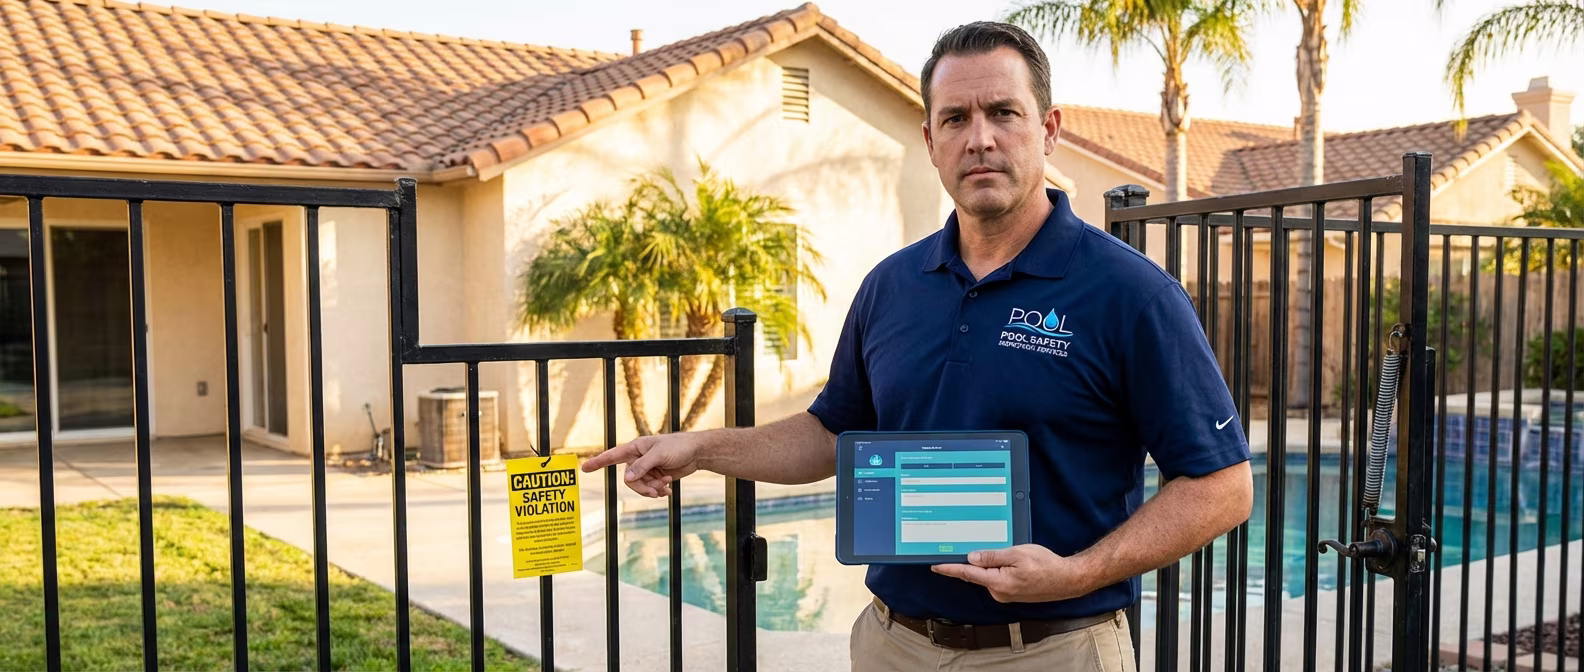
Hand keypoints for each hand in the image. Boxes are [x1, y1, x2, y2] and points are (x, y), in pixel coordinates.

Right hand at [579, 433, 703, 496]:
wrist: (696, 453)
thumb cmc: (678, 447)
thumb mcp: (659, 455)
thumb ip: (642, 466)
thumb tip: (627, 478)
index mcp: (635, 448)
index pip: (612, 456)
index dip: (598, 462)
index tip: (583, 468)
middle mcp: (638, 459)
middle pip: (629, 480)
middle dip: (642, 487)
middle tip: (657, 489)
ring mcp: (646, 469)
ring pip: (640, 487)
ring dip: (653, 489)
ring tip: (666, 485)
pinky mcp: (655, 477)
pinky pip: (650, 490)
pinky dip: (658, 491)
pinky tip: (668, 490)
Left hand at [930, 545, 1092, 602]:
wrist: (1067, 580)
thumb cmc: (1046, 566)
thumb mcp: (1017, 554)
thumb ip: (992, 556)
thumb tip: (972, 558)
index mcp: (998, 582)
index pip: (967, 574)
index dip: (950, 568)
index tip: (934, 565)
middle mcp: (999, 592)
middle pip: (977, 574)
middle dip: (971, 562)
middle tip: (967, 546)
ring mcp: (1006, 594)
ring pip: (988, 576)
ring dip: (988, 564)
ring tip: (1003, 552)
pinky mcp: (1012, 592)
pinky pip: (998, 578)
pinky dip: (997, 569)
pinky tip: (1008, 561)